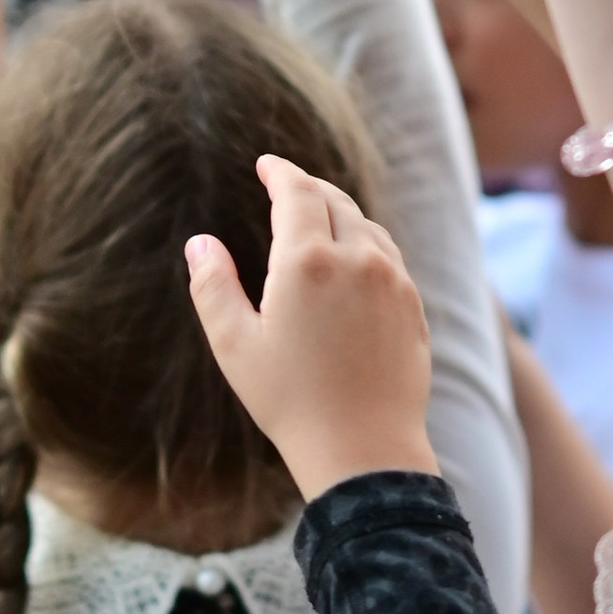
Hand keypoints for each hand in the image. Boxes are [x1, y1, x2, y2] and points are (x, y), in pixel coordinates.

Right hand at [184, 159, 434, 497]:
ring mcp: (392, 281)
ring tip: (319, 215)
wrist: (365, 449)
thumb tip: (200, 243)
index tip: (266, 164)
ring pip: (366, 226)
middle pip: (334, 200)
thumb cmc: (291, 402)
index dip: (279, 171)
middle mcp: (357, 259)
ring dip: (340, 211)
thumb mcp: (235, 346)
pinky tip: (354, 257)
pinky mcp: (413, 306)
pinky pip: (388, 256)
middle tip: (287, 185)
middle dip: (307, 187)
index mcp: (306, 261)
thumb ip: (213, 286)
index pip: (296, 192)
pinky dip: (367, 242)